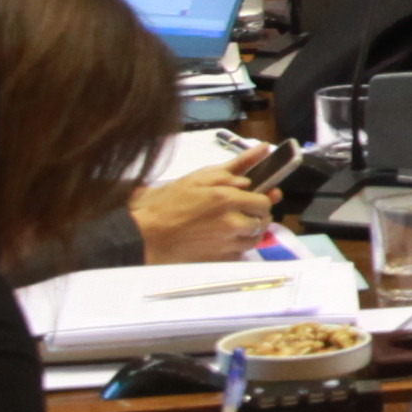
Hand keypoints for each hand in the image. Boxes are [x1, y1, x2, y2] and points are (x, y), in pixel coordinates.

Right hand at [129, 164, 272, 263]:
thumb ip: (237, 164)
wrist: (147, 234)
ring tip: (233, 225)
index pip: (264, 202)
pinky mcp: (219, 260)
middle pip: (262, 222)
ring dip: (249, 231)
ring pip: (254, 239)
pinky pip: (240, 254)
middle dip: (256, 215)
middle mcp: (233, 224)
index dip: (261, 199)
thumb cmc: (170, 202)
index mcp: (229, 200)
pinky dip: (237, 246)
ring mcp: (227, 245)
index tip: (251, 198)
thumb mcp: (202, 176)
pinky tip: (222, 239)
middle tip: (241, 211)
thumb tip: (264, 150)